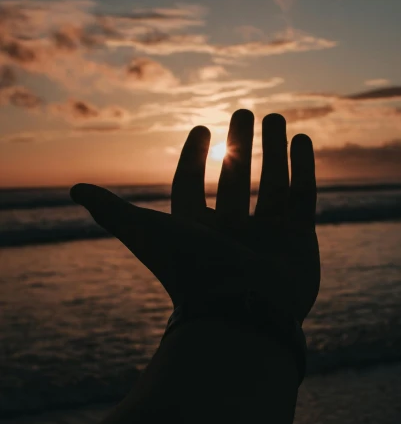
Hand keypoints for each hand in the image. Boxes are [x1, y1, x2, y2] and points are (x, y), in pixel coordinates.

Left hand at [70, 110, 319, 323]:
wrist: (243, 312)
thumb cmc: (192, 271)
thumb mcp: (146, 233)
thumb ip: (112, 211)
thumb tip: (74, 190)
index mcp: (195, 230)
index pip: (190, 186)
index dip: (192, 157)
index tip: (200, 127)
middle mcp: (230, 232)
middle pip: (233, 179)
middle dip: (239, 145)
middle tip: (243, 111)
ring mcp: (267, 236)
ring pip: (271, 184)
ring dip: (273, 150)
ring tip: (274, 116)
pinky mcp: (299, 239)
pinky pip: (302, 197)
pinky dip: (303, 168)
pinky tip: (301, 139)